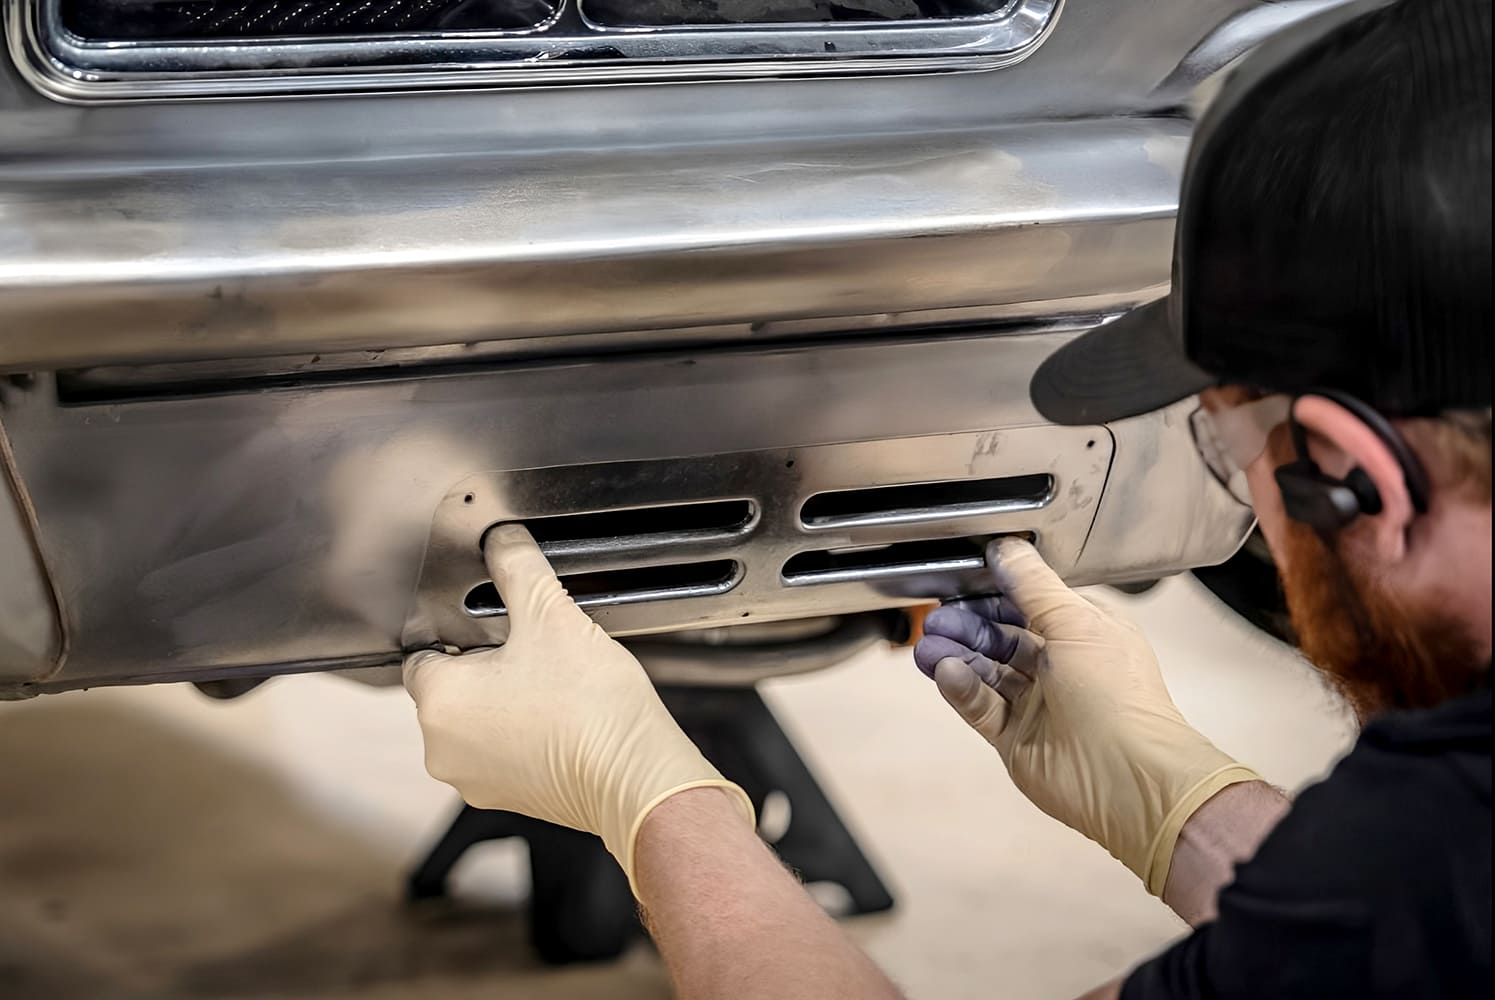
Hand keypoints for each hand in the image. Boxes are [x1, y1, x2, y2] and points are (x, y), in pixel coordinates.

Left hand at [404, 524, 754, 893]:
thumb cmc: (592, 709)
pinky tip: (559, 715)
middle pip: (449, 686)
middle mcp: (443, 748)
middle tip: (533, 652)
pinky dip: (520, 731)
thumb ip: (517, 566)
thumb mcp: (553, 615)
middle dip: (485, 664)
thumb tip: (503, 541)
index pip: (421, 651)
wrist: (636, 777)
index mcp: (439, 701)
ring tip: (551, 684)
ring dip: (502, 699)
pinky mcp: (505, 796)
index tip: (497, 627)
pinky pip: (498, 749)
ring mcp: (473, 778)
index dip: (460, 631)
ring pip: (475, 719)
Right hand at [914, 538, 1259, 894]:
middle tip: (936, 618)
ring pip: (987, 672)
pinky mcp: (1017, 738)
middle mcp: (1062, 667)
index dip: (997, 593)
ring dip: (957, 656)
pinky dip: (963, 689)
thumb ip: (1034, 585)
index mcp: (1086, 632)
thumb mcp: (1076, 621)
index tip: (963, 583)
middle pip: (1002, 638)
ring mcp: (1039, 705)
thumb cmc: (1117, 695)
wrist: (1127, 777)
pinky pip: (981, 707)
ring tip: (928, 646)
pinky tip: (947, 673)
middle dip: (968, 625)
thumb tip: (1006, 549)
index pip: (1032, 604)